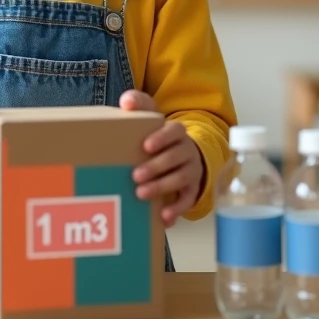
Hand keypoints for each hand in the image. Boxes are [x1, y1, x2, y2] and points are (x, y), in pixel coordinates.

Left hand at [120, 90, 205, 226]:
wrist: (183, 153)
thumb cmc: (158, 136)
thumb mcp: (150, 118)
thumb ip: (139, 104)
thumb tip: (127, 102)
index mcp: (176, 132)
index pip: (174, 131)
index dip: (162, 138)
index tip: (146, 146)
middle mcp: (187, 150)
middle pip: (176, 157)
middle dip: (156, 167)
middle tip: (135, 175)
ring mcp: (191, 170)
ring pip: (181, 178)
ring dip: (162, 187)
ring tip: (141, 193)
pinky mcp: (191, 189)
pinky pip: (188, 199)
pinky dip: (177, 208)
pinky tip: (164, 217)